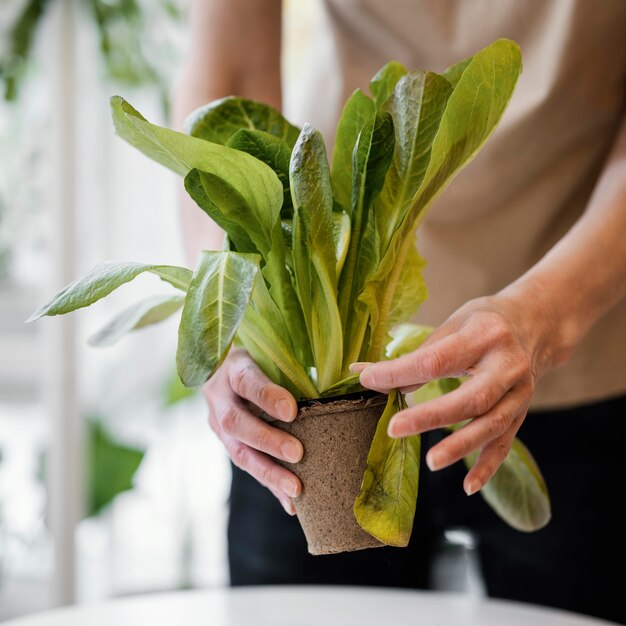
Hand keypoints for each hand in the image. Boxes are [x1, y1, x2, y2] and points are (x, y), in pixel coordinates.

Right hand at [202, 348, 302, 513]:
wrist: (222, 367)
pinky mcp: (227, 443)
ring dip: (268, 472)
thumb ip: (287, 366)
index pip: (246, 381)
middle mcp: (219, 397)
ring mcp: (218, 424)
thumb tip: (330, 384)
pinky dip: (271, 485)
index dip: (267, 397)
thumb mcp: (267, 351)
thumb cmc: (259, 356)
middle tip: (297, 453)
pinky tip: (291, 504)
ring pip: (239, 452)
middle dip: (267, 440)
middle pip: (237, 422)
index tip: (291, 410)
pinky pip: (248, 466)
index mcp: (232, 368)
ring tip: (296, 489)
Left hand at [352, 293, 558, 495]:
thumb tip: (366, 374)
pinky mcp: (522, 412)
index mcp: (485, 334)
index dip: (400, 372)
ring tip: (432, 462)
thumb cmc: (483, 323)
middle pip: (471, 397)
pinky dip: (487, 466)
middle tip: (395, 428)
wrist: (533, 324)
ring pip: (491, 424)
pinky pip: (505, 443)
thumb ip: (416, 355)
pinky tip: (468, 486)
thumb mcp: (452, 326)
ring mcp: (520, 392)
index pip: (437, 360)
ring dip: (461, 446)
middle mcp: (508, 365)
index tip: (368, 379)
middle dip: (432, 416)